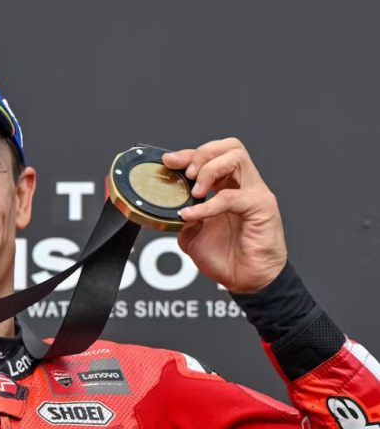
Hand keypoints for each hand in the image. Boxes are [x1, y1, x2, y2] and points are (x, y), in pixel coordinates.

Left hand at [162, 138, 286, 293]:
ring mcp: (255, 194)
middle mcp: (244, 185)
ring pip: (237, 158)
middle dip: (201, 154)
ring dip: (209, 170)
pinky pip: (233, 196)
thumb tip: (166, 207)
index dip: (189, 154)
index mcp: (228, 187)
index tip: (168, 161)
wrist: (246, 281)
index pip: (212, 155)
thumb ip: (182, 216)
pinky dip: (209, 204)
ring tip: (194, 191)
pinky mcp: (262, 208)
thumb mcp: (192, 234)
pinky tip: (193, 214)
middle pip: (229, 147)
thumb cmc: (226, 258)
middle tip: (186, 173)